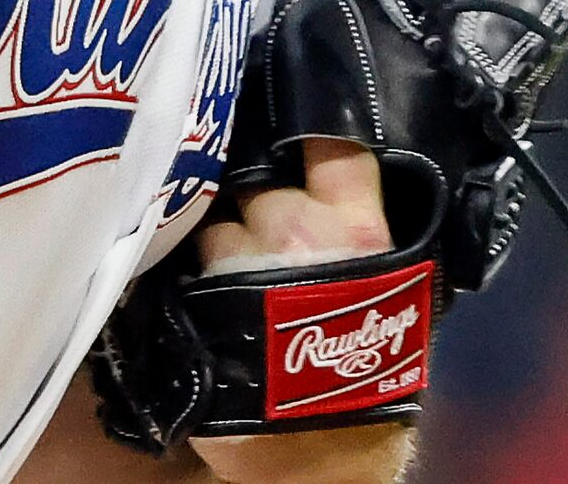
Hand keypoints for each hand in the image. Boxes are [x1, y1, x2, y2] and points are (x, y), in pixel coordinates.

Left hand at [187, 141, 412, 483]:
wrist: (323, 462)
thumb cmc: (360, 384)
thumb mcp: (383, 299)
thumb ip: (354, 235)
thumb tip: (321, 182)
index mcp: (361, 232)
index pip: (335, 147)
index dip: (306, 130)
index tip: (288, 117)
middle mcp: (302, 232)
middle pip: (259, 186)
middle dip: (254, 205)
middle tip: (261, 240)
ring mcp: (245, 260)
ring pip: (215, 222)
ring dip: (216, 242)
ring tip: (231, 281)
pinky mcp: (199, 295)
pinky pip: (183, 258)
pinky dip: (185, 268)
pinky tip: (196, 288)